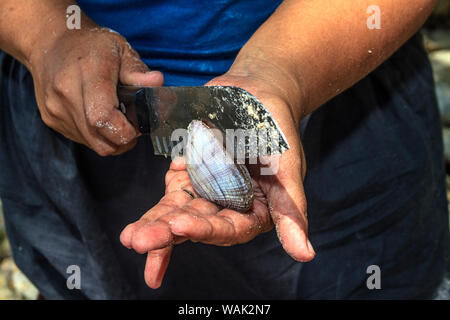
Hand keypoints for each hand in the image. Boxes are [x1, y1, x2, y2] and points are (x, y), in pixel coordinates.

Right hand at [28, 23, 162, 155]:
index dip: (126, 131)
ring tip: (117, 118)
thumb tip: (157, 82)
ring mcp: (56, 109)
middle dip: (124, 139)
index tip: (137, 125)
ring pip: (93, 145)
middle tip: (132, 124)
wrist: (49, 42)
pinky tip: (100, 116)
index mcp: (87, 73)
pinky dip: (97, 135)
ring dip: (111, 139)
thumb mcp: (120, 48)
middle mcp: (66, 94)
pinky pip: (83, 140)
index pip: (103, 118)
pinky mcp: (51, 120)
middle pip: (101, 140)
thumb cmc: (90, 45)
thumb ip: (137, 70)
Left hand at [120, 66, 314, 288]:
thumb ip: (291, 211)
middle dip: (167, 235)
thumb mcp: (288, 169)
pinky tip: (136, 224)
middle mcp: (228, 206)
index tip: (180, 226)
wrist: (256, 91)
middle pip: (197, 225)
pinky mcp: (189, 174)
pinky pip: (170, 193)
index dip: (206, 230)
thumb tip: (306, 255)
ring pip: (177, 213)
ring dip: (154, 227)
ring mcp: (206, 191)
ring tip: (129, 238)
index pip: (229, 228)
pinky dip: (155, 209)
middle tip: (137, 241)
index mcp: (253, 211)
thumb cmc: (278, 129)